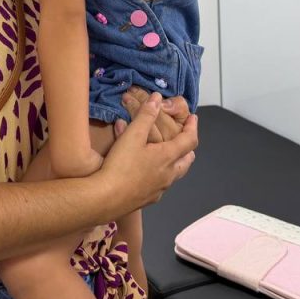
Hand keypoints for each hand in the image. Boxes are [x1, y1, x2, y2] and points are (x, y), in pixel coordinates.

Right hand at [102, 93, 196, 208]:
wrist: (106, 198)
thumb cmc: (120, 165)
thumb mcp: (132, 135)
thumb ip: (146, 116)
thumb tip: (157, 99)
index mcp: (168, 157)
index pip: (190, 140)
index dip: (193, 127)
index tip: (193, 118)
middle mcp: (169, 174)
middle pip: (187, 160)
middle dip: (188, 147)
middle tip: (183, 137)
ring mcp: (160, 189)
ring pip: (176, 173)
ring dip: (176, 162)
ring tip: (168, 154)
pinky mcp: (150, 199)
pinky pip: (162, 184)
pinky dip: (162, 174)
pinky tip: (149, 172)